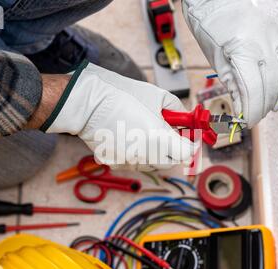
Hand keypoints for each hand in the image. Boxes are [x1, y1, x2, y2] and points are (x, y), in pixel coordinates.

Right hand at [42, 61, 194, 170]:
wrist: (86, 102)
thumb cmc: (120, 95)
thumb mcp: (155, 95)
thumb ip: (176, 108)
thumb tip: (185, 117)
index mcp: (158, 139)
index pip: (186, 154)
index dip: (191, 145)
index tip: (190, 137)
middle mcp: (145, 155)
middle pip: (171, 162)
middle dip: (175, 149)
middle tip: (171, 133)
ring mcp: (128, 162)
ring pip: (152, 164)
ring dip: (156, 152)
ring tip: (145, 131)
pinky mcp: (114, 163)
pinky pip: (133, 162)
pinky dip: (137, 153)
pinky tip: (129, 136)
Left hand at [182, 0, 277, 126]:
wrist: (218, 2)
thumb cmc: (212, 29)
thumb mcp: (218, 62)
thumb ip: (234, 86)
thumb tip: (243, 110)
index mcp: (244, 48)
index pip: (254, 89)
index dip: (252, 110)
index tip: (247, 122)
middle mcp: (265, 41)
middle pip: (272, 84)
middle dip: (263, 106)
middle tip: (255, 117)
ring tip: (267, 108)